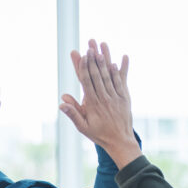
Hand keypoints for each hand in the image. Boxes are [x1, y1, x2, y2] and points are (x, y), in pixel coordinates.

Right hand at [60, 39, 141, 168]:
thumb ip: (73, 114)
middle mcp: (104, 98)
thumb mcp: (83, 127)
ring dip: (106, 60)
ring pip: (109, 75)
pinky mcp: (125, 98)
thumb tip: (62, 102)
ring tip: (102, 47)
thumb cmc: (99, 134)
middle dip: (94, 59)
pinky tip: (118, 60)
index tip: (83, 54)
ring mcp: (116, 97)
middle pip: (98, 75)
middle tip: (91, 45)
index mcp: (93, 104)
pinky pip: (122, 82)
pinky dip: (120, 70)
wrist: (120, 141)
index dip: (85, 67)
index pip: (87, 82)